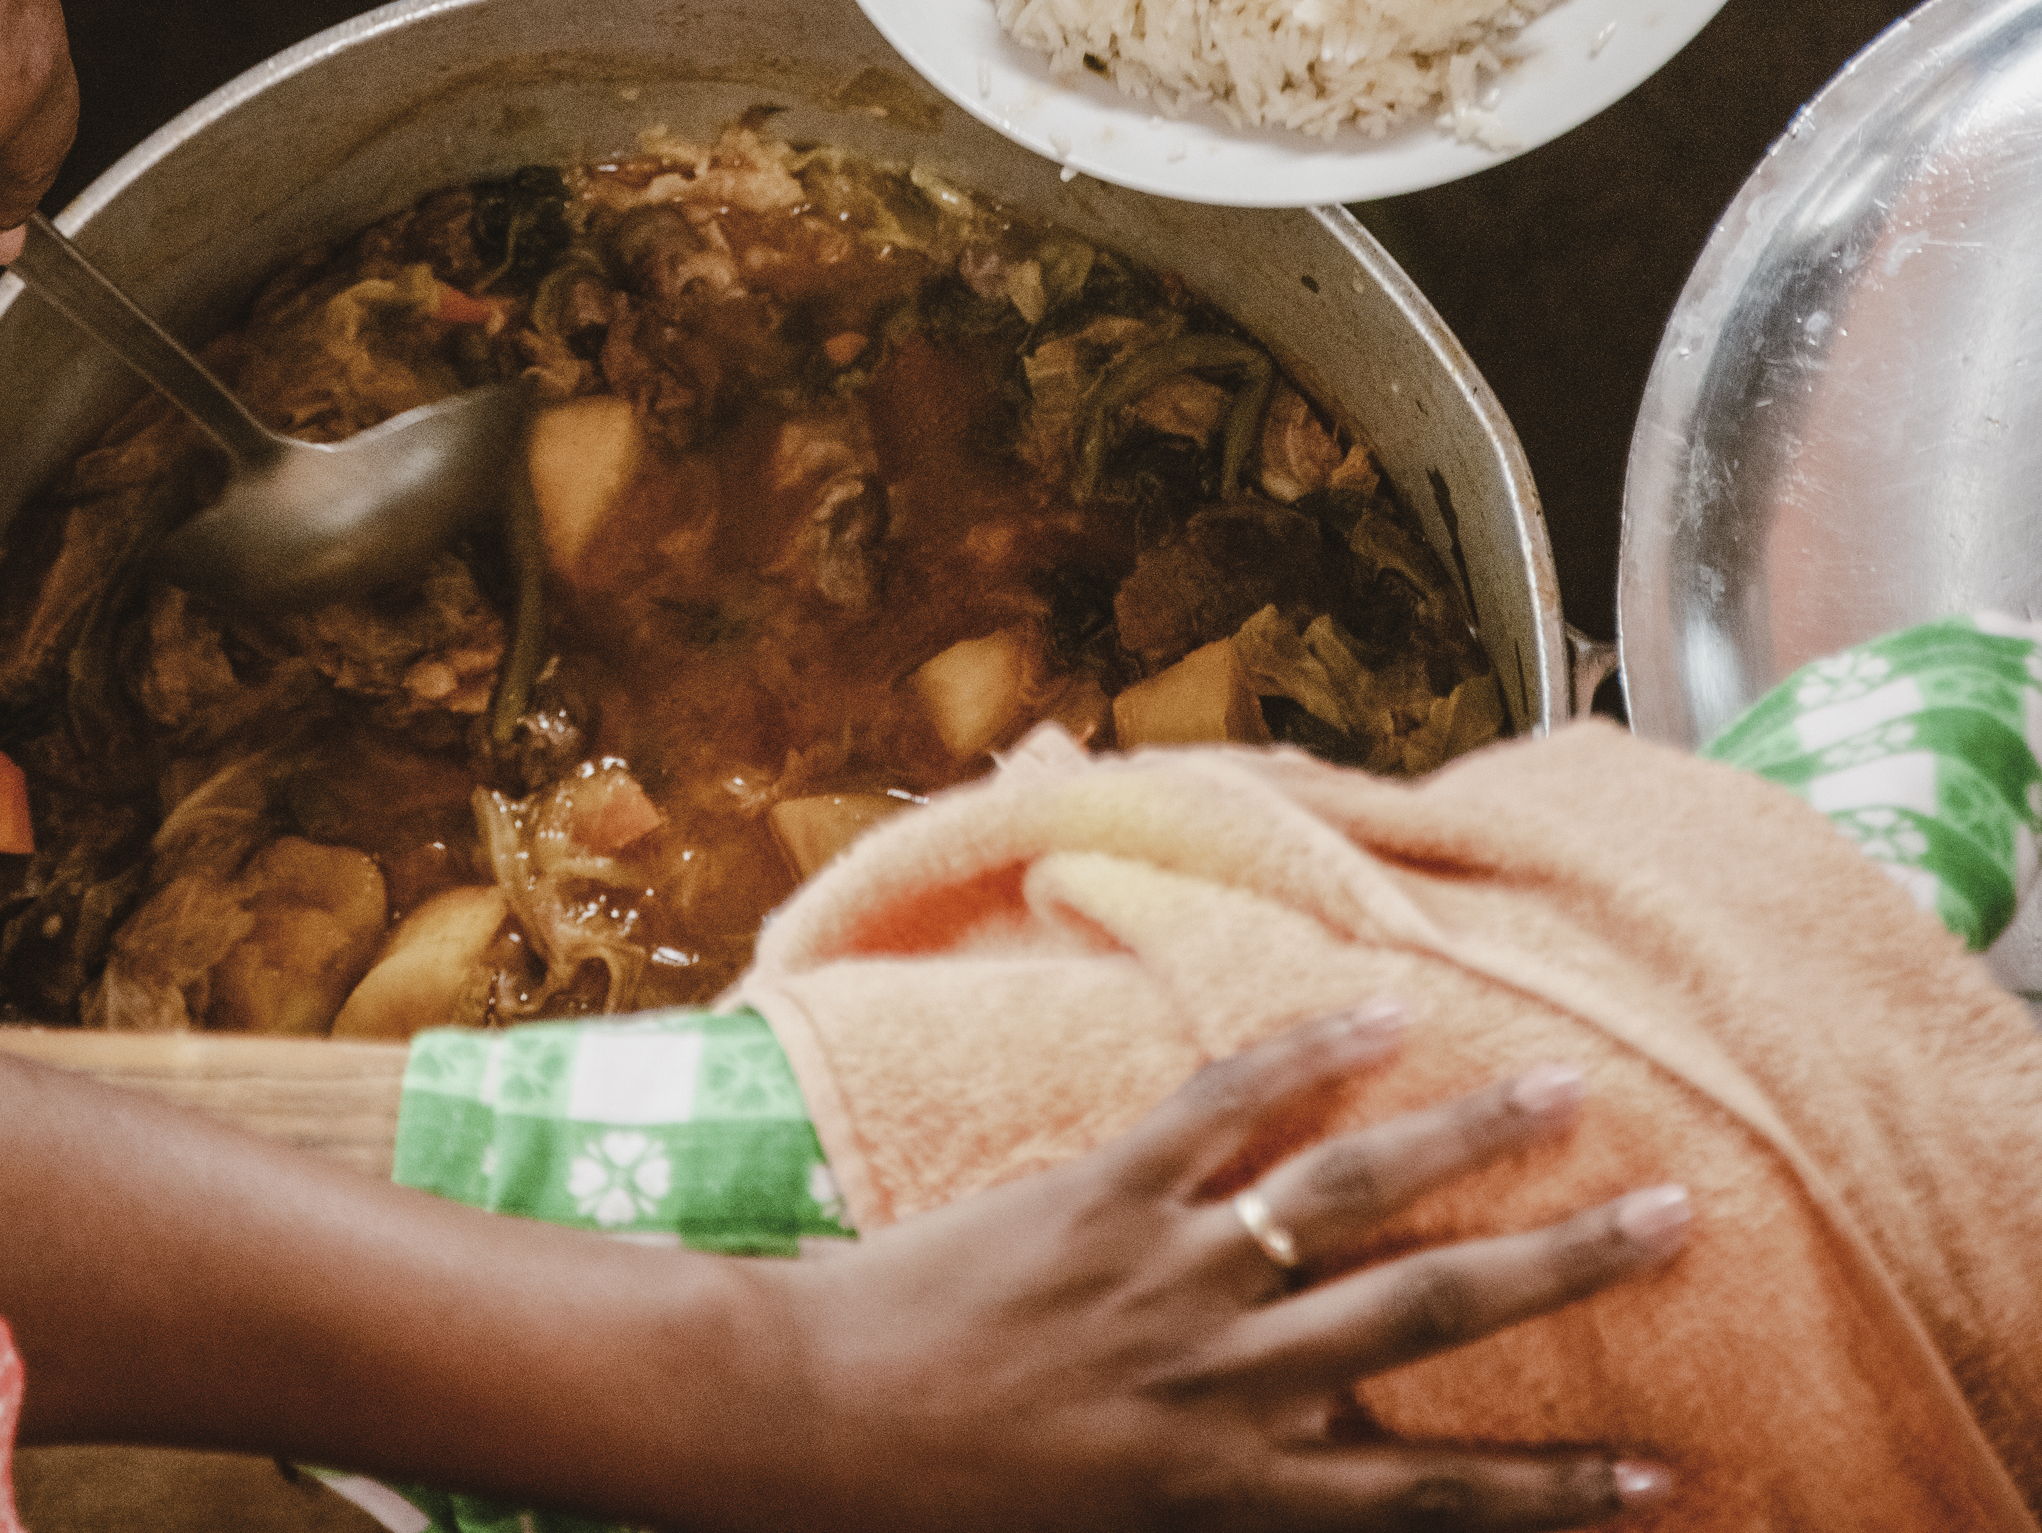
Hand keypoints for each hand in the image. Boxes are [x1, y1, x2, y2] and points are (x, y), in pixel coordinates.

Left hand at [753, 1004, 1685, 1532]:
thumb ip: (1237, 1510)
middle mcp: (1227, 1380)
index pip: (1433, 1498)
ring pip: (1349, 1194)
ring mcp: (1168, 1271)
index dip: (1555, 1493)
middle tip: (1673, 1215)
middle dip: (1563, 1268)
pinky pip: (1222, 1106)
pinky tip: (1387, 1011)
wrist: (819, 1436)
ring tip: (1565, 1087)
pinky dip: (1307, 1052)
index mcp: (1235, 1490)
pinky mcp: (1100, 1185)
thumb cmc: (966, 1518)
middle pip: (1431, 1317)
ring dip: (1470, 1139)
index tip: (1667, 1476)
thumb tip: (1350, 1491)